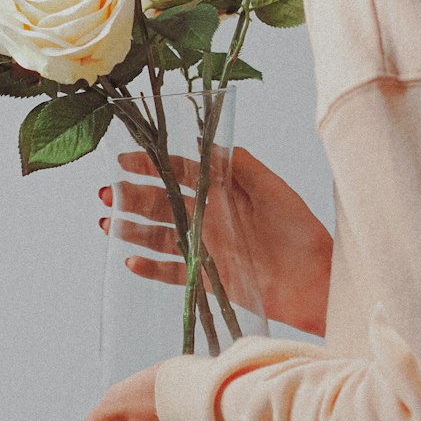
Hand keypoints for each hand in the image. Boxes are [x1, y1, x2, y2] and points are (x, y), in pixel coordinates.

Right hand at [99, 145, 332, 334]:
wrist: (314, 279)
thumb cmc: (298, 229)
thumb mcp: (271, 187)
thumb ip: (238, 164)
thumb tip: (204, 141)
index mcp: (224, 191)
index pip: (180, 172)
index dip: (152, 165)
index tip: (125, 160)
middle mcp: (210, 217)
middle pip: (163, 203)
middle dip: (133, 197)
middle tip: (106, 193)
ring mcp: (206, 248)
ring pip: (161, 236)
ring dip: (133, 230)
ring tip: (107, 223)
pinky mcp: (207, 278)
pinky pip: (171, 273)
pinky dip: (149, 268)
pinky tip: (129, 261)